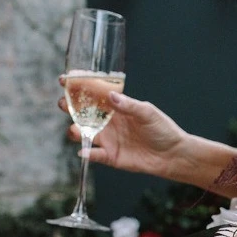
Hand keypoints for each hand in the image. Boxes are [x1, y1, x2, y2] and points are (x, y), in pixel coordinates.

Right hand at [59, 79, 185, 177]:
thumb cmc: (162, 130)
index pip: (91, 94)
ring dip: (75, 130)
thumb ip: (129, 105)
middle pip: (80, 112)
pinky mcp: (110, 156)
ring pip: (82, 133)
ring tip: (76, 129)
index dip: (76, 86)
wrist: (172, 154)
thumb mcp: (147, 113)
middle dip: (68, 106)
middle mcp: (107, 121)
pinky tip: (85, 152)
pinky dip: (88, 153)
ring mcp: (106, 139)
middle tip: (64, 103)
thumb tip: (111, 96)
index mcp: (114, 106)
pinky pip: (94, 155)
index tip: (64, 80)